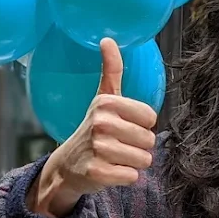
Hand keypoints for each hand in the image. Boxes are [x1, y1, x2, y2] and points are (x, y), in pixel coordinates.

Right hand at [30, 38, 157, 217]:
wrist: (67, 165)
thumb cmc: (93, 130)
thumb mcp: (102, 98)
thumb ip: (112, 70)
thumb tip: (107, 39)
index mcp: (107, 103)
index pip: (151, 118)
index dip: (141, 126)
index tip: (124, 127)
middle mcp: (101, 123)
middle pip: (149, 140)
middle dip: (138, 147)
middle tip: (118, 146)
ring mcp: (98, 148)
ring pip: (143, 160)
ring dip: (133, 164)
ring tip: (114, 159)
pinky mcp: (97, 172)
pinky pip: (132, 177)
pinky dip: (125, 178)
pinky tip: (109, 172)